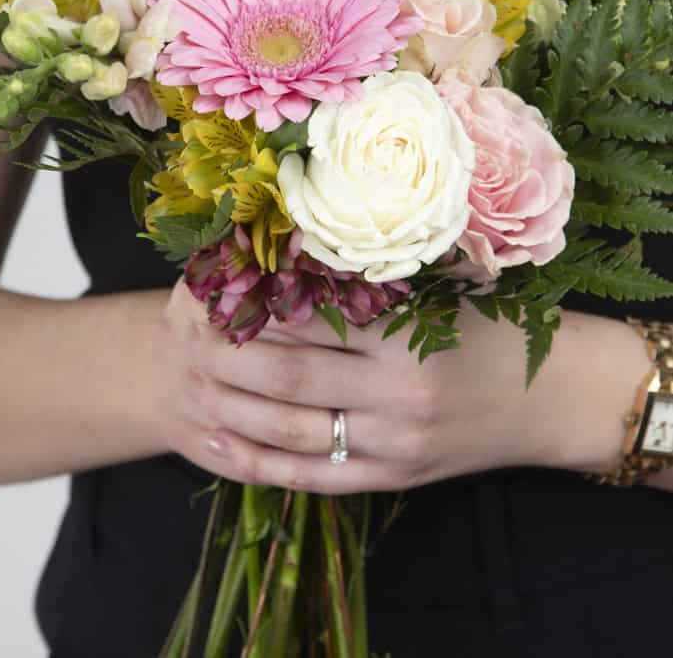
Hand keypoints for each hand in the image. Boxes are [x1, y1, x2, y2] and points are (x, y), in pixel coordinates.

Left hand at [151, 278, 650, 493]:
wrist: (547, 397)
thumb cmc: (489, 332)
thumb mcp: (439, 295)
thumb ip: (374, 284)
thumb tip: (293, 257)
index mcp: (410, 339)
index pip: (312, 322)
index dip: (256, 307)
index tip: (215, 288)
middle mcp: (399, 396)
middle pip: (289, 378)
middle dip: (229, 357)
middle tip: (188, 334)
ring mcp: (395, 446)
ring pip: (293, 432)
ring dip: (235, 409)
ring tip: (196, 382)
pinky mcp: (393, 480)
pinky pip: (315, 477)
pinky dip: (266, 464)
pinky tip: (229, 445)